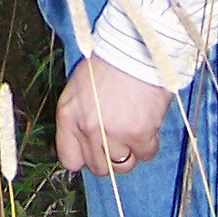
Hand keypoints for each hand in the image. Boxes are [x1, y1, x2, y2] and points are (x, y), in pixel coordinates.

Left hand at [54, 58, 171, 177]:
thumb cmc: (108, 64)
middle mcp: (87, 127)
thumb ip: (79, 117)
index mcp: (68, 115)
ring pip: (123, 165)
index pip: (69, 158)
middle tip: (120, 139)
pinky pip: (146, 154)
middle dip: (110, 157)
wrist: (134, 49)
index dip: (85, 157)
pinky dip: (149, 143)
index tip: (95, 152)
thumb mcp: (80, 89)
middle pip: (99, 167)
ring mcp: (113, 133)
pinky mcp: (139, 134)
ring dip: (131, 151)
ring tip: (134, 127)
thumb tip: (88, 142)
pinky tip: (147, 122)